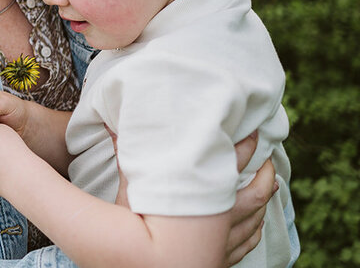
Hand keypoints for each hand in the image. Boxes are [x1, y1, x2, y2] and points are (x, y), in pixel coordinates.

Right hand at [109, 128, 274, 267]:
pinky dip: (257, 228)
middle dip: (265, 174)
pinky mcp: (221, 260)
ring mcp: (224, 244)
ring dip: (265, 200)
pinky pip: (248, 242)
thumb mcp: (129, 196)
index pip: (228, 167)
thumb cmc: (136, 236)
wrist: (148, 267)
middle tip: (268, 158)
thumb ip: (129, 162)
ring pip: (255, 220)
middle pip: (254, 195)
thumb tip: (114, 130)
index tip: (252, 133)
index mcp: (201, 200)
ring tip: (270, 183)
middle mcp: (220, 222)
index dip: (244, 148)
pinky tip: (258, 221)